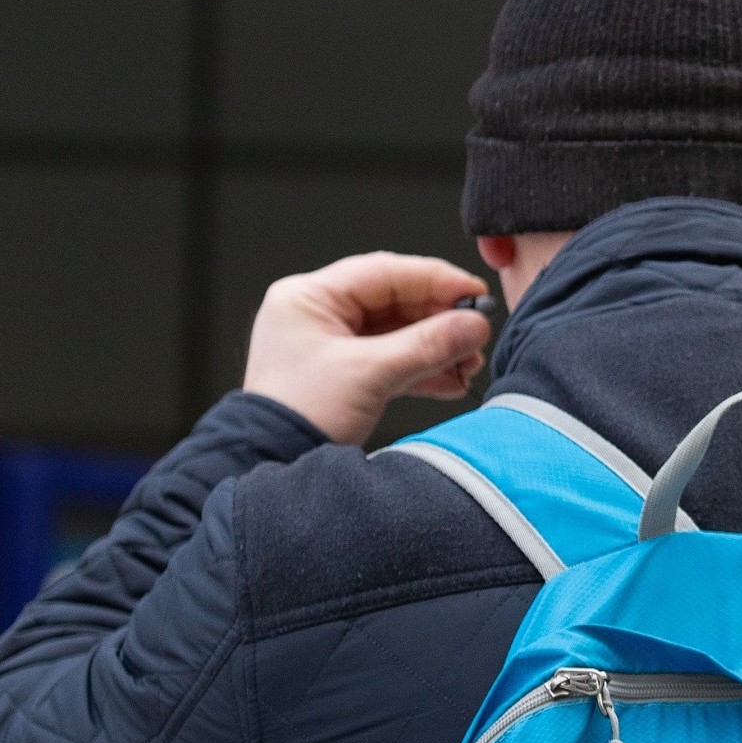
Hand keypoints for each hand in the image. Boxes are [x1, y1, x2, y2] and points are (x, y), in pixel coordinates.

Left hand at [242, 252, 491, 446]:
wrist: (265, 469)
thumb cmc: (297, 418)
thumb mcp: (369, 375)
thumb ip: (426, 345)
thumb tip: (474, 325)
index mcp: (309, 297)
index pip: (385, 273)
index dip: (437, 281)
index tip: (475, 294)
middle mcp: (317, 313)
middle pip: (395, 301)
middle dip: (440, 321)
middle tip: (476, 334)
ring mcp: (328, 343)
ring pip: (396, 332)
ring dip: (435, 348)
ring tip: (468, 364)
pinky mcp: (340, 372)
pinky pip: (389, 358)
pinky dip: (420, 368)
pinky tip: (450, 381)